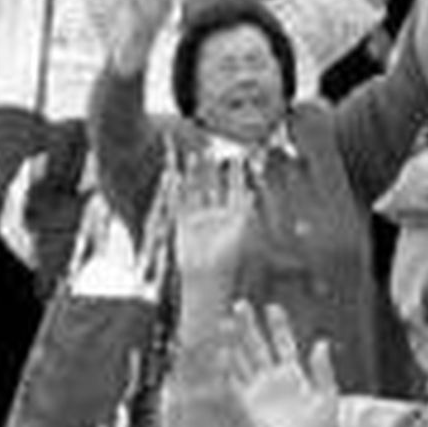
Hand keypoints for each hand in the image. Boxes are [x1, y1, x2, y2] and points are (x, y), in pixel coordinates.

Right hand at [174, 153, 256, 288]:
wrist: (207, 278)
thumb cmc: (227, 258)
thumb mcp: (240, 232)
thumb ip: (243, 210)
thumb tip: (250, 192)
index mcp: (233, 217)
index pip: (235, 189)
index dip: (236, 174)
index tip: (238, 157)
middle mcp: (217, 215)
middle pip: (215, 186)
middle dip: (212, 169)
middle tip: (210, 148)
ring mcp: (200, 218)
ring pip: (197, 190)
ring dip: (196, 174)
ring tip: (194, 154)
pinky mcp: (185, 223)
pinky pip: (182, 201)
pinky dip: (179, 188)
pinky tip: (177, 174)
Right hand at [222, 301, 338, 426]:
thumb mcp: (328, 403)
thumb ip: (324, 372)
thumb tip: (323, 342)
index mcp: (293, 377)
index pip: (283, 344)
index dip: (278, 325)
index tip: (271, 307)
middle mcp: (271, 382)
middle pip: (257, 346)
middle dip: (248, 326)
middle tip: (238, 304)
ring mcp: (255, 394)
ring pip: (241, 360)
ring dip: (232, 342)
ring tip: (222, 322)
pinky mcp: (244, 408)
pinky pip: (232, 384)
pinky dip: (224, 368)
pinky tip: (218, 354)